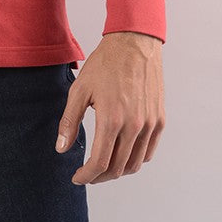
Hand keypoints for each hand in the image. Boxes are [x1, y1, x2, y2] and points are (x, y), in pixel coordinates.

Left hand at [56, 31, 164, 184]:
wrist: (134, 43)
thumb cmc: (105, 64)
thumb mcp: (79, 90)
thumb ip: (69, 121)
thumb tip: (61, 149)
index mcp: (111, 119)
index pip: (100, 163)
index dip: (86, 176)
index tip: (77, 178)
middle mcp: (134, 126)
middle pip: (118, 168)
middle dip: (100, 177)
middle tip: (88, 174)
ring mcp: (150, 124)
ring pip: (135, 164)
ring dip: (118, 171)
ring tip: (104, 166)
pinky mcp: (159, 119)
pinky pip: (149, 151)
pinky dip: (136, 159)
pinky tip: (123, 154)